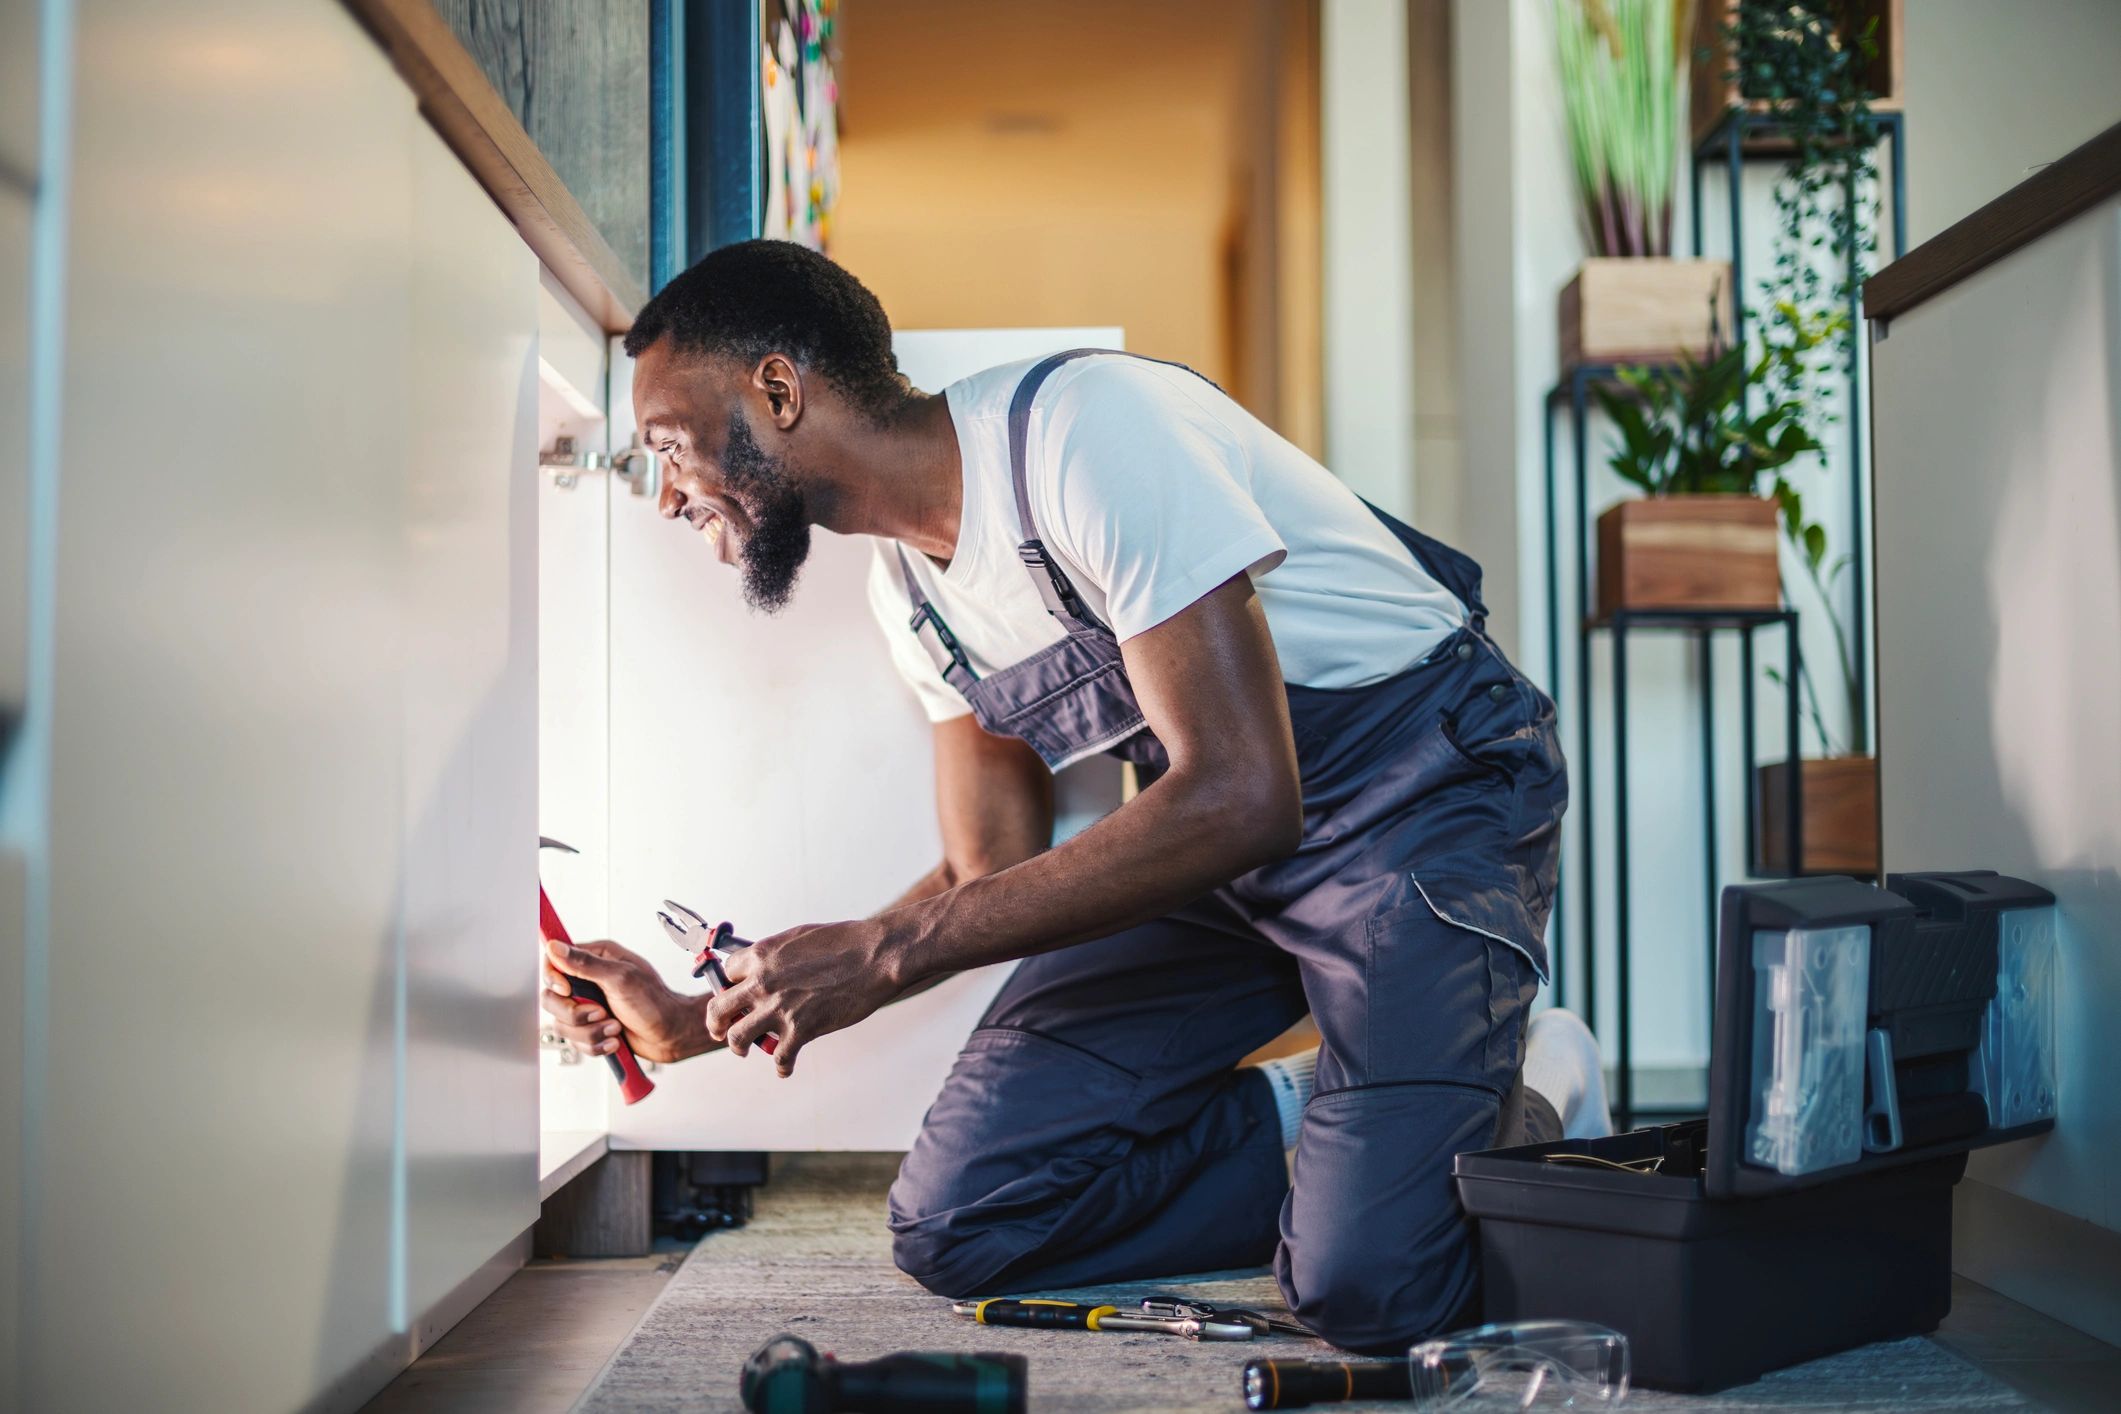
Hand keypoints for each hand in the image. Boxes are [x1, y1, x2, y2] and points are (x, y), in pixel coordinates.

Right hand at [541, 936, 714, 1064]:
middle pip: (552, 998)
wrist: (672, 1035)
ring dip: (590, 1032)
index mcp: (596, 959)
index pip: (554, 962)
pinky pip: (575, 1041)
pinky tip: (614, 1039)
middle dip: (576, 1014)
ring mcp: (589, 1006)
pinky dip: (595, 1045)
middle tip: (601, 1013)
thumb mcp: (621, 978)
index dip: (554, 979)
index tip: (568, 991)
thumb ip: (586, 964)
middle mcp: (589, 981)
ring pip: (562, 1024)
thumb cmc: (655, 1003)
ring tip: (614, 1027)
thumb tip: (555, 947)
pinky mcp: (591, 1028)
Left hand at [705, 918, 902, 1076]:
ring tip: (745, 1049)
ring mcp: (780, 1008)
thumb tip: (767, 966)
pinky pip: (780, 1058)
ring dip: (738, 1046)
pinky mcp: (801, 1030)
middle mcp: (762, 983)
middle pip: (718, 1008)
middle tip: (720, 1029)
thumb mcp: (798, 937)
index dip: (730, 985)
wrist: (875, 956)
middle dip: (717, 1022)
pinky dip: (781, 1067)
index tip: (735, 994)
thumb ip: (776, 955)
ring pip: (738, 1038)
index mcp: (761, 955)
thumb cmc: (844, 941)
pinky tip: (785, 1067)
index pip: (727, 973)